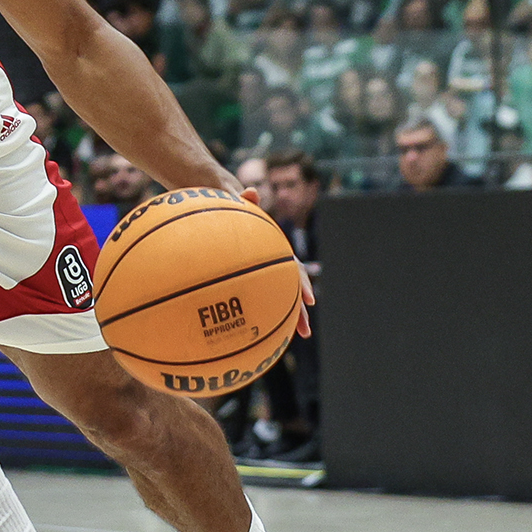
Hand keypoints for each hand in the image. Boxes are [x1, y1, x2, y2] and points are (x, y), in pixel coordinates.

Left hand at [239, 185, 313, 338]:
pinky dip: (259, 319)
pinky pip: (255, 303)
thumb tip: (252, 190)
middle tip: (305, 332)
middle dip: (300, 313)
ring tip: (288, 342)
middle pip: (291, 291)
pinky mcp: (247, 284)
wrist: (223, 215)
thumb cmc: (229, 210)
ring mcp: (262, 277)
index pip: (293, 269)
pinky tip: (253, 336)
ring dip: (285, 321)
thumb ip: (243, 201)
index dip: (302, 284)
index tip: (308, 300)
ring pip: (278, 301)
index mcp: (275, 251)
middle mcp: (273, 266)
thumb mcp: (235, 204)